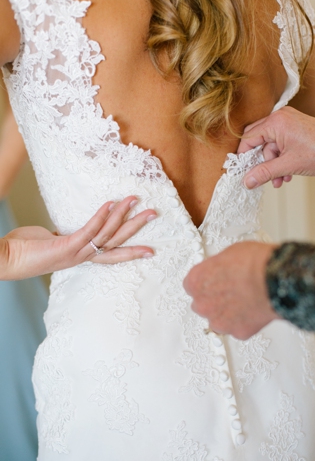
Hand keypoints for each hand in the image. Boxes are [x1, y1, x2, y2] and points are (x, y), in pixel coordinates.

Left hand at [1, 196, 155, 279]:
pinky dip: (100, 217)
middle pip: (116, 242)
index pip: (112, 253)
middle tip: (153, 213)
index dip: (131, 250)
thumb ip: (64, 236)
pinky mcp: (65, 247)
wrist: (4, 259)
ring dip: (122, 216)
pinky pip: (88, 231)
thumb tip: (64, 229)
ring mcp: (75, 253)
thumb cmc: (24, 249)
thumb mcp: (50, 240)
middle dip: (136, 227)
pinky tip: (109, 204)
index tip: (150, 249)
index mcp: (81, 256)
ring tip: (133, 200)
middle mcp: (82, 257)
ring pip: (106, 234)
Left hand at [183, 241, 281, 339]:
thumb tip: (224, 268)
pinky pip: (237, 328)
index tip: (214, 282)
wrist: (275, 279)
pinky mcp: (237, 332)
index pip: (192, 285)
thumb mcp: (230, 253)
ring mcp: (219, 320)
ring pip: (219, 320)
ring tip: (245, 301)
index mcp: (196, 281)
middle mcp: (203, 304)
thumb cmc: (255, 263)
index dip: (206, 283)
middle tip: (232, 292)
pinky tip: (254, 309)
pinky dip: (245, 322)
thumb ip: (219, 266)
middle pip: (203, 304)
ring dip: (228, 313)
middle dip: (215, 300)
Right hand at [238, 107, 314, 188]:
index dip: (243, 156)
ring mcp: (290, 120)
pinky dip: (282, 157)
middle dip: (261, 162)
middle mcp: (281, 117)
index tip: (241, 171)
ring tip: (281, 179)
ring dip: (274, 163)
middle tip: (261, 177)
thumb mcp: (289, 165)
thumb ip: (265, 172)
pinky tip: (288, 172)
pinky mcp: (296, 127)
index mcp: (276, 122)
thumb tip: (247, 181)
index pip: (248, 138)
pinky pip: (281, 142)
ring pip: (271, 144)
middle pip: (258, 140)